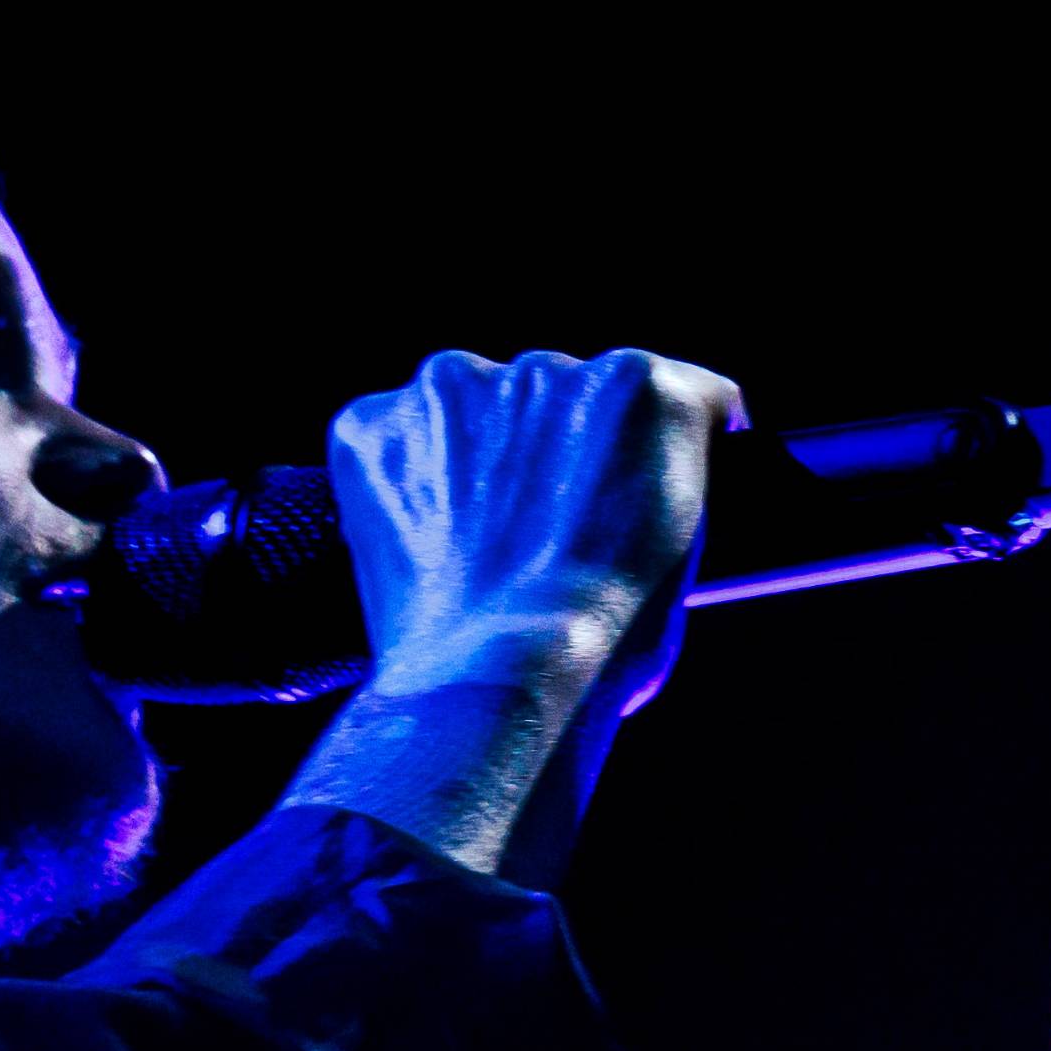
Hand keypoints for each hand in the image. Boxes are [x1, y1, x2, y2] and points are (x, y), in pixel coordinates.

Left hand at [292, 349, 737, 879]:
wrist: (495, 685)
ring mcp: (452, 389)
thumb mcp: (678, 552)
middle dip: (558, 451)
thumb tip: (618, 482)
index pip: (667, 390)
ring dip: (481, 457)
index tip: (635, 486)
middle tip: (549, 535)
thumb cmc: (602, 642)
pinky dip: (409, 480)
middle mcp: (547, 365)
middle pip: (562, 394)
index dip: (657, 446)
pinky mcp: (373, 423)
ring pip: (475, 409)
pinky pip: (397, 439)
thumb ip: (654, 480)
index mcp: (641, 387)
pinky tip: (430, 545)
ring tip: (483, 548)